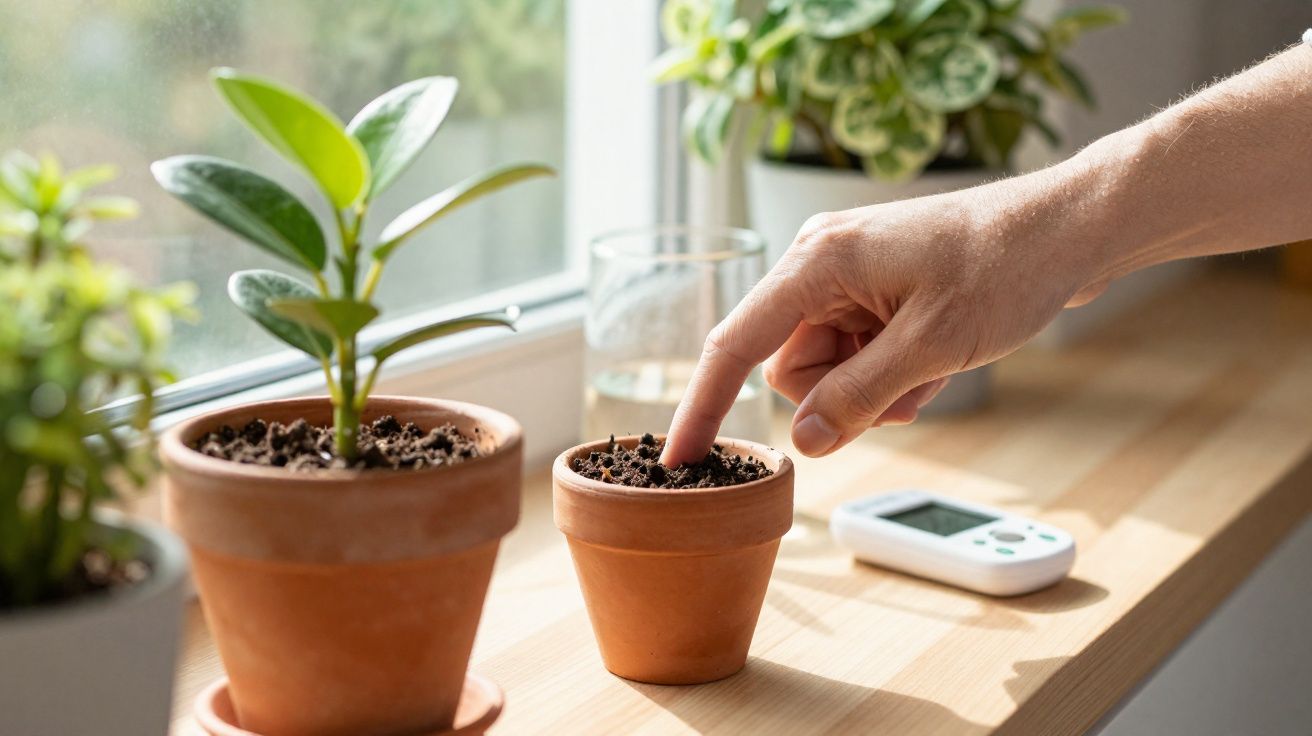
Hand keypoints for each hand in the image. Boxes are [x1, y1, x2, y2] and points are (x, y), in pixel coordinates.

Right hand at [662, 169, 1108, 463]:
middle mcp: (820, 264)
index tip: (678, 458)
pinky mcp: (874, 290)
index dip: (702, 404)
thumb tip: (804, 441)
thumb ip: (857, 398)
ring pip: (826, 368)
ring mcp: (849, 276)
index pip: (735, 344)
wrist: (1071, 229)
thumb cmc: (1006, 268)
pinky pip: (857, 354)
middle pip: (789, 367)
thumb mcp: (931, 347)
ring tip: (930, 372)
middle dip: (840, 396)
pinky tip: (935, 362)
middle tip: (903, 391)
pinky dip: (891, 374)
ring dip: (872, 389)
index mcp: (817, 262)